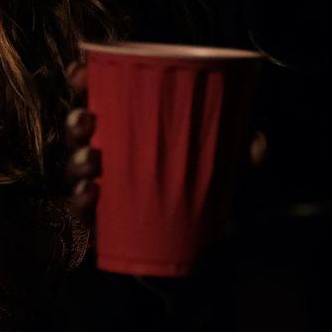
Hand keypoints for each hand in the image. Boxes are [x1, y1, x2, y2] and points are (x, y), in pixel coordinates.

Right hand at [60, 55, 268, 219]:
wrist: (207, 260)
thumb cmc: (212, 205)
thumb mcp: (231, 173)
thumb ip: (242, 156)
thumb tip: (255, 143)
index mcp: (135, 129)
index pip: (101, 97)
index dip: (83, 80)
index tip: (81, 71)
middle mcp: (114, 153)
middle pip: (81, 129)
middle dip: (76, 119)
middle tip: (86, 118)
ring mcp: (105, 187)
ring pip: (75, 166)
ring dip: (76, 159)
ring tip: (92, 159)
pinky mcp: (102, 222)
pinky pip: (80, 209)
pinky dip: (80, 200)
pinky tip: (91, 194)